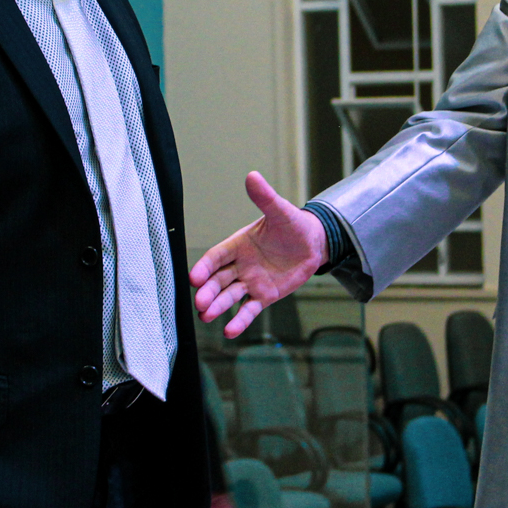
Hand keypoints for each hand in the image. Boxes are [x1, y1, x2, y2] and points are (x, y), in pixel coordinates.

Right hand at [191, 172, 326, 338]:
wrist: (313, 243)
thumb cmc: (293, 225)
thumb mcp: (279, 210)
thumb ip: (265, 197)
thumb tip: (252, 176)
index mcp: (238, 244)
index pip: (216, 257)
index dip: (204, 266)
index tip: (194, 277)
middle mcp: (240, 265)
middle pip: (219, 280)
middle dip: (208, 291)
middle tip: (200, 302)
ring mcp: (251, 282)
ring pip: (230, 296)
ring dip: (218, 307)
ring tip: (207, 317)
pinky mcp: (264, 296)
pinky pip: (249, 310)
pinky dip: (239, 320)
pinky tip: (229, 331)